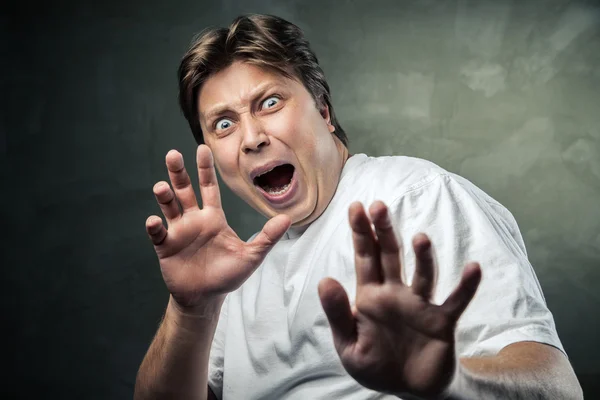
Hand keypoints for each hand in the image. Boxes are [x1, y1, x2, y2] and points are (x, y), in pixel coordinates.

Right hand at [145, 145, 290, 311]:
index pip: (209, 188)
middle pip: (185, 190)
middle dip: (179, 173)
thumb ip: (268, 237)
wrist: (207, 297)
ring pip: (169, 207)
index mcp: (214, 218)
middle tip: (173, 154)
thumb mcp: (251, 255)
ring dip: (164, 196)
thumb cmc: (228, 275)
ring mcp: (178, 232)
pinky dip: (154, 226)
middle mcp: (194, 220)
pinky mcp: (166, 247)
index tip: (203, 149)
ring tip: (161, 186)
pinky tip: (154, 221)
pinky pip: (158, 234)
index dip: (205, 169)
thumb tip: (288, 218)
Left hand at [318, 201, 481, 398]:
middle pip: (390, 256)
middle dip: (384, 231)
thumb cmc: (375, 365)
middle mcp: (396, 294)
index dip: (360, 233)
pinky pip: (456, 301)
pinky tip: (473, 268)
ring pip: (423, 274)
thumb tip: (325, 280)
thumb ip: (338, 314)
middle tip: (379, 205)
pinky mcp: (442, 322)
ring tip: (420, 239)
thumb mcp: (348, 345)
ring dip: (423, 257)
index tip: (355, 206)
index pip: (364, 258)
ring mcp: (420, 305)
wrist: (409, 390)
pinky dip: (466, 287)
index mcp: (370, 297)